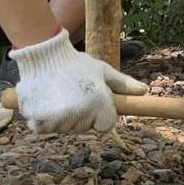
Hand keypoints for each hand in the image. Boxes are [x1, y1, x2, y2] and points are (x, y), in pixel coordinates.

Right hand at [9, 28, 147, 133]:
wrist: (43, 55)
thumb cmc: (76, 63)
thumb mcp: (103, 70)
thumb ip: (123, 83)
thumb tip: (145, 91)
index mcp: (98, 102)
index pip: (106, 125)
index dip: (101, 114)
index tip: (92, 100)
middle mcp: (79, 114)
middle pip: (84, 127)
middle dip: (81, 115)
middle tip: (72, 93)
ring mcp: (57, 119)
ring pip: (64, 128)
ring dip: (61, 117)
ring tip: (58, 94)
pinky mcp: (38, 121)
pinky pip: (44, 129)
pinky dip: (43, 120)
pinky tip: (45, 101)